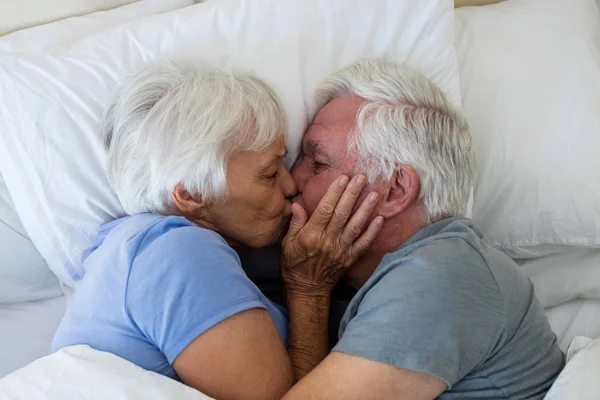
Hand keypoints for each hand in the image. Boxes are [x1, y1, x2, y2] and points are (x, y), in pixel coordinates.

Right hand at [282, 175, 383, 296]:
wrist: (307, 289)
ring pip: (355, 225)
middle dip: (352, 194)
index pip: (325, 209)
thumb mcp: (287, 243)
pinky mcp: (350, 258)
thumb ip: (295, 223)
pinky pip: (364, 243)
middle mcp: (327, 241)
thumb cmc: (294, 264)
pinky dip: (373, 231)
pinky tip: (380, 218)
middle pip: (342, 213)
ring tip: (374, 193)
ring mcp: (341, 250)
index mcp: (311, 235)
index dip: (335, 192)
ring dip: (366, 209)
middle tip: (361, 177)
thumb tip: (297, 204)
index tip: (342, 178)